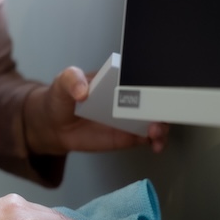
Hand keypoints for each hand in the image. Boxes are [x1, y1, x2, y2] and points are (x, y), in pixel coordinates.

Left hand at [23, 66, 169, 155]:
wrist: (54, 126)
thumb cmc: (61, 99)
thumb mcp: (62, 83)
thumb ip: (71, 80)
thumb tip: (83, 90)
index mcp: (117, 77)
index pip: (141, 74)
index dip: (153, 80)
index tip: (158, 88)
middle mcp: (130, 96)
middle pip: (155, 97)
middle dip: (164, 104)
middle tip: (159, 114)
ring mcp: (131, 116)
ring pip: (157, 118)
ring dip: (163, 124)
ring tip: (156, 132)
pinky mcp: (129, 135)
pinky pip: (149, 137)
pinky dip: (157, 141)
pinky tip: (156, 144)